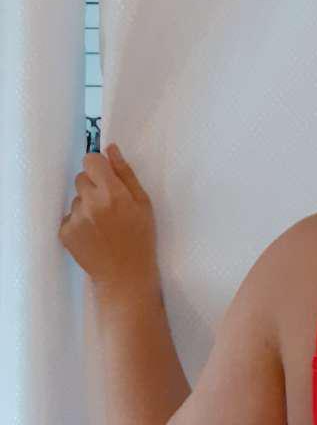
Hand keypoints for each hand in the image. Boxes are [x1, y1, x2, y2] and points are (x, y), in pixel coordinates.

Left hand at [58, 144, 159, 291]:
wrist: (125, 275)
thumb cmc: (141, 238)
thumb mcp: (144, 204)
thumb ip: (126, 174)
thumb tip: (110, 148)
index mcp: (112, 192)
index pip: (91, 160)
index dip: (99, 168)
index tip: (107, 179)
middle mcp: (91, 203)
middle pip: (81, 177)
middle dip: (93, 187)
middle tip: (109, 206)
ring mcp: (76, 218)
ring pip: (76, 198)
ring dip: (86, 206)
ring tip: (103, 225)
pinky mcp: (65, 232)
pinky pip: (69, 216)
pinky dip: (79, 223)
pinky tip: (94, 235)